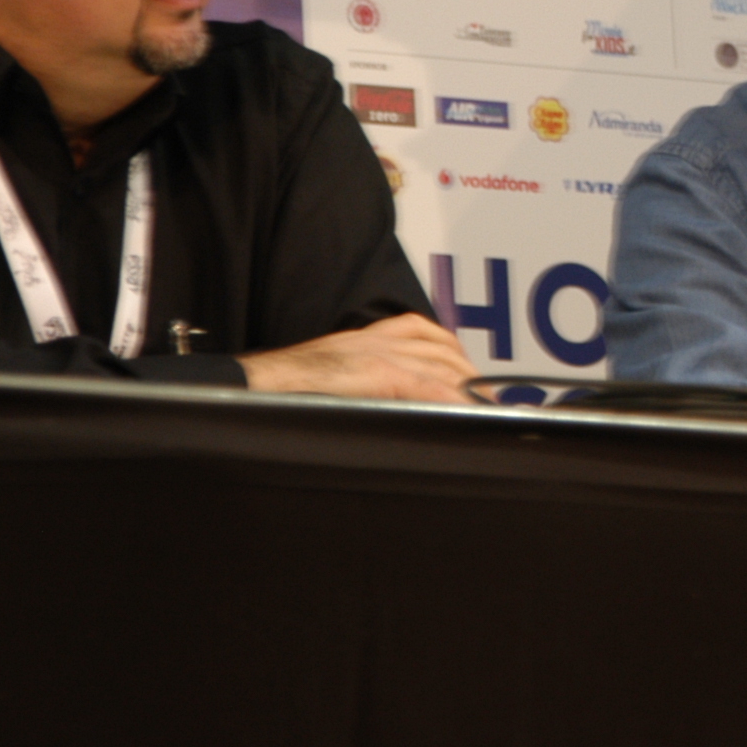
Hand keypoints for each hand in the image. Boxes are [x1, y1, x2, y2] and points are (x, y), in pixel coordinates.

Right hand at [240, 312, 475, 403]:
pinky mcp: (377, 372)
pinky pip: (425, 385)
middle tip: (487, 403)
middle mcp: (381, 336)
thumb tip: (397, 404)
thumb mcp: (340, 373)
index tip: (474, 381)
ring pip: (441, 366)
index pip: (431, 336)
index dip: (458, 358)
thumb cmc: (291, 388)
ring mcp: (380, 352)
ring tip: (484, 412)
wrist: (259, 384)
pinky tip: (464, 413)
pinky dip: (450, 398)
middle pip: (444, 351)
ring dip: (468, 389)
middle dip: (470, 376)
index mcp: (372, 333)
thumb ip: (370, 379)